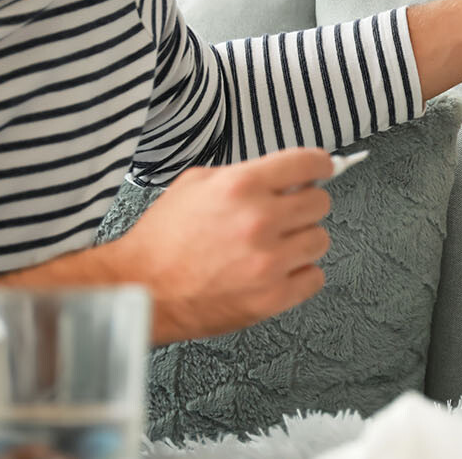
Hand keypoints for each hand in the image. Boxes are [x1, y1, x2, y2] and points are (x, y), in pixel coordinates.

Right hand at [111, 148, 334, 342]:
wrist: (140, 288)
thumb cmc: (162, 239)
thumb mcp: (195, 184)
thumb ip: (244, 175)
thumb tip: (284, 177)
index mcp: (241, 186)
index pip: (307, 163)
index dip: (319, 166)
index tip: (321, 171)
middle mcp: (259, 221)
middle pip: (320, 203)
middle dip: (305, 206)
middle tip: (288, 214)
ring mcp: (268, 261)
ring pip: (320, 240)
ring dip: (302, 242)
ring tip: (275, 246)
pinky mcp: (271, 297)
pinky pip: (314, 278)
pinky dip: (300, 275)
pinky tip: (277, 271)